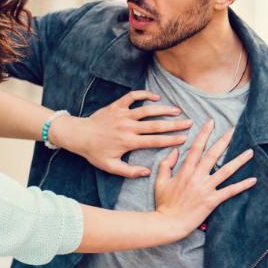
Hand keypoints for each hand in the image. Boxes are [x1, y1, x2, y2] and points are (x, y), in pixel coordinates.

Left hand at [50, 90, 191, 177]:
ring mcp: (123, 115)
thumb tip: (148, 172)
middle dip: (174, 124)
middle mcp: (128, 127)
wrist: (78, 135)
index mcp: (129, 142)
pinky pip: (132, 97)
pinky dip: (144, 95)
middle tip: (189, 122)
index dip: (171, 140)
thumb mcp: (111, 167)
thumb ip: (130, 172)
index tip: (185, 139)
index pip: (155, 141)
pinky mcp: (116, 106)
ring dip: (163, 109)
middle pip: (156, 125)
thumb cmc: (94, 153)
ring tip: (177, 110)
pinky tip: (155, 97)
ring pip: (147, 110)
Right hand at [153, 120, 256, 237]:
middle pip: (213, 155)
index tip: (211, 123)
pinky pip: (229, 191)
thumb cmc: (164, 204)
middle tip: (233, 130)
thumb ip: (166, 164)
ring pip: (225, 171)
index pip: (196, 148)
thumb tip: (175, 151)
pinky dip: (242, 185)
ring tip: (250, 152)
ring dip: (239, 161)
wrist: (168, 223)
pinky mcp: (212, 201)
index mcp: (185, 171)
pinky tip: (253, 179)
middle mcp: (197, 177)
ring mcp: (205, 189)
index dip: (204, 134)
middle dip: (223, 141)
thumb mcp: (160, 181)